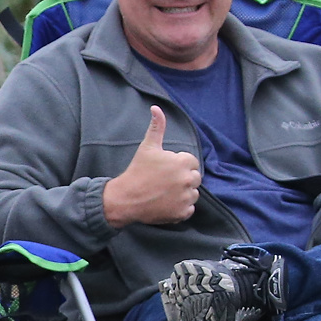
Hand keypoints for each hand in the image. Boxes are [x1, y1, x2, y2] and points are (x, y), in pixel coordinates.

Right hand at [101, 105, 201, 227]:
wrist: (125, 198)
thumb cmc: (137, 171)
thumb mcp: (148, 147)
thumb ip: (157, 127)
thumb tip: (156, 108)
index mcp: (183, 163)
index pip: (192, 162)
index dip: (179, 165)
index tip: (165, 170)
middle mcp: (187, 180)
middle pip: (194, 178)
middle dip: (182, 179)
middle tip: (164, 182)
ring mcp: (185, 198)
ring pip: (193, 194)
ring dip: (183, 193)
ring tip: (165, 193)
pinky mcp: (182, 213)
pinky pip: (189, 209)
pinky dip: (180, 208)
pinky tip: (166, 203)